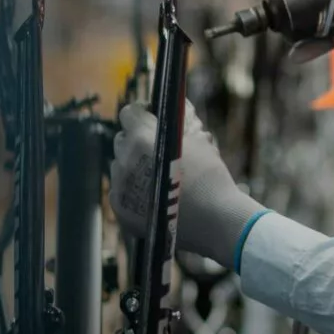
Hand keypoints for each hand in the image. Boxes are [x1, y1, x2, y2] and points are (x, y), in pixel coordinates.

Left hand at [109, 102, 262, 267]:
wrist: (213, 220)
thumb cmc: (210, 178)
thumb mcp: (199, 140)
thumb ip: (178, 126)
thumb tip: (175, 116)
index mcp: (142, 136)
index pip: (129, 113)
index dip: (141, 113)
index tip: (151, 117)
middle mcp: (126, 158)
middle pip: (122, 139)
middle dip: (136, 140)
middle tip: (156, 148)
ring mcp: (121, 184)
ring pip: (120, 166)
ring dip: (133, 165)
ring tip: (157, 176)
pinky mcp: (120, 207)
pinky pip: (120, 190)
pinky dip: (132, 190)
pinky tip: (152, 195)